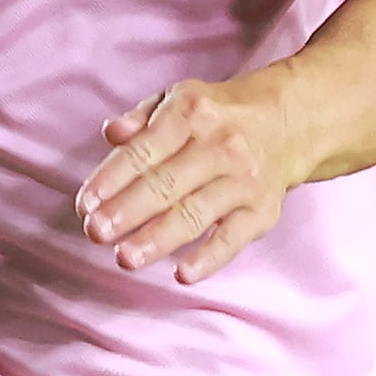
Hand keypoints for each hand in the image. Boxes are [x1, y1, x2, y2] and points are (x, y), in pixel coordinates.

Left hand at [78, 73, 300, 282]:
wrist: (289, 122)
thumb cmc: (217, 117)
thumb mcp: (177, 101)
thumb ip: (140, 118)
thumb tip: (111, 133)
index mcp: (191, 113)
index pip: (144, 149)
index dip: (112, 178)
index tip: (86, 204)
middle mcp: (221, 145)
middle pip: (166, 184)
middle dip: (127, 211)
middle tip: (95, 232)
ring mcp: (244, 180)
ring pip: (195, 213)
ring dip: (157, 238)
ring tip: (124, 258)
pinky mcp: (263, 210)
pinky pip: (233, 238)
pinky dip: (209, 258)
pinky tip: (181, 275)